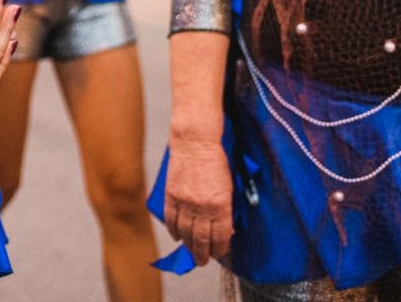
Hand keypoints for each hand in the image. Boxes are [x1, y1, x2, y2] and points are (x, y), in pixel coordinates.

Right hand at [162, 134, 234, 264]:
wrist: (195, 140)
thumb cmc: (217, 159)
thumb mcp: (230, 185)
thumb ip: (227, 207)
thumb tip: (226, 226)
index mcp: (221, 205)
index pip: (220, 237)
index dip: (220, 249)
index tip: (220, 254)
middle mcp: (202, 207)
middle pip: (201, 240)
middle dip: (203, 254)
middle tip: (203, 261)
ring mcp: (184, 201)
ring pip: (184, 233)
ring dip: (188, 245)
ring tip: (191, 252)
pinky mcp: (171, 194)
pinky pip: (171, 219)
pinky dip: (173, 230)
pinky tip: (177, 236)